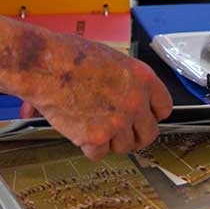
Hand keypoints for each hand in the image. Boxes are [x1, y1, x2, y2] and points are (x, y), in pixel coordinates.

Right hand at [19, 35, 172, 159]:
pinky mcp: (98, 137)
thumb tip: (119, 95)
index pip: (163, 108)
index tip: (144, 118)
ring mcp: (119, 121)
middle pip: (149, 133)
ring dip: (109, 141)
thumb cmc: (69, 55)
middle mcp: (135, 101)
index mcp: (142, 78)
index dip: (151, 115)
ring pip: (124, 146)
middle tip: (120, 133)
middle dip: (134, 136)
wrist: (46, 65)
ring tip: (91, 125)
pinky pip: (99, 153)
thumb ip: (121, 81)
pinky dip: (88, 147)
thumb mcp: (108, 59)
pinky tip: (78, 130)